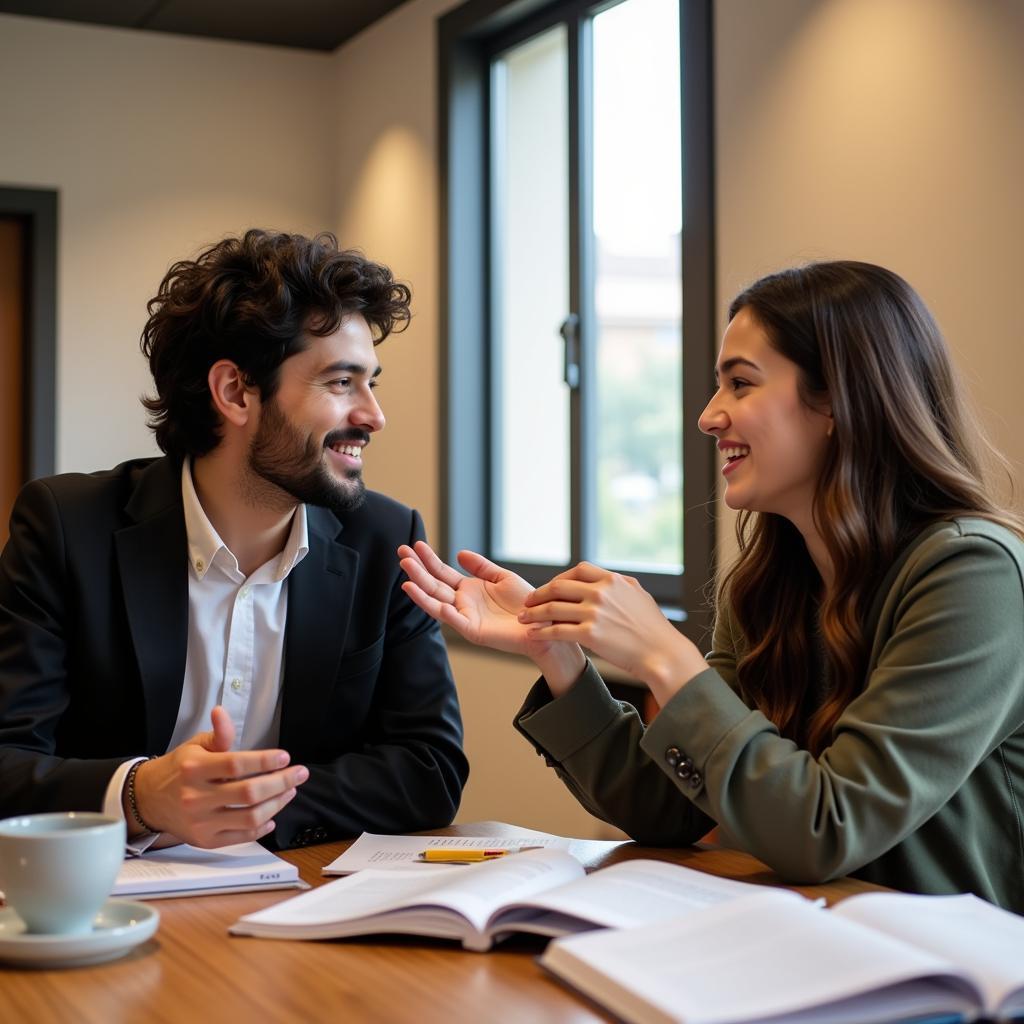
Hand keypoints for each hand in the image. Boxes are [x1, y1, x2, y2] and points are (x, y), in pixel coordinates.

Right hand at [128, 706, 308, 848]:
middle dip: (281, 782)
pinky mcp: (205, 840)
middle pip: (248, 793)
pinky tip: (272, 816)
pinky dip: (261, 827)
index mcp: (194, 769)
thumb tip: (221, 712)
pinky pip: (241, 837)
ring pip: (249, 817)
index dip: (265, 761)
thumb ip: (218, 734)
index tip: (285, 757)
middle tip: (299, 773)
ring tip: (289, 791)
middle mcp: (196, 797)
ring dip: (276, 804)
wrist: (149, 800)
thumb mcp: (196, 746)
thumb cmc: (179, 769)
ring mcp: (200, 821)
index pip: (236, 764)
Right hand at [398, 542, 585, 692]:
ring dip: (421, 591)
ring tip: (407, 577)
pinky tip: (434, 601)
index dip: (428, 559)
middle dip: (417, 570)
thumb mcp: (501, 577)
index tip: (415, 545)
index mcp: (468, 589)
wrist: (542, 624)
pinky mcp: (473, 631)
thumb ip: (480, 566)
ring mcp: (465, 617)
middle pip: (434, 585)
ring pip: (437, 603)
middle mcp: (462, 603)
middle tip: (402, 554)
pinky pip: (455, 621)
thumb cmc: (525, 603)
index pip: (442, 572)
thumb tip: (458, 553)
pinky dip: (443, 611)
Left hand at [520, 562, 707, 702]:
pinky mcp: (590, 635)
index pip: (577, 571)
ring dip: (533, 613)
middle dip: (538, 594)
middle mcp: (601, 593)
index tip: (549, 588)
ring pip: (552, 608)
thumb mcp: (638, 594)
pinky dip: (541, 631)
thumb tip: (605, 579)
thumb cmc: (653, 627)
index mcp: (612, 580)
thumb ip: (618, 584)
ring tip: (523, 618)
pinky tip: (533, 634)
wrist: (662, 653)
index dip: (559, 578)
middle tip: (527, 602)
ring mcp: (594, 613)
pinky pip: (557, 630)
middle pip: (558, 587)